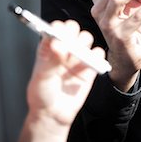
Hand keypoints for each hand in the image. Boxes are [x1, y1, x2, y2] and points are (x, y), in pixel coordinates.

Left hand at [18, 20, 104, 141]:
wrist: (53, 114)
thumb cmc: (42, 94)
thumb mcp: (42, 77)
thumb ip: (51, 60)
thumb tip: (58, 44)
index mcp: (49, 46)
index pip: (56, 28)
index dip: (59, 27)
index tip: (58, 32)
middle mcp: (64, 47)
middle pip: (73, 28)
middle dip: (73, 32)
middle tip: (69, 43)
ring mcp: (77, 56)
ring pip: (86, 38)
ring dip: (83, 43)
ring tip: (76, 56)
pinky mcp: (89, 66)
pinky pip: (98, 54)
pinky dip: (96, 55)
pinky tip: (89, 62)